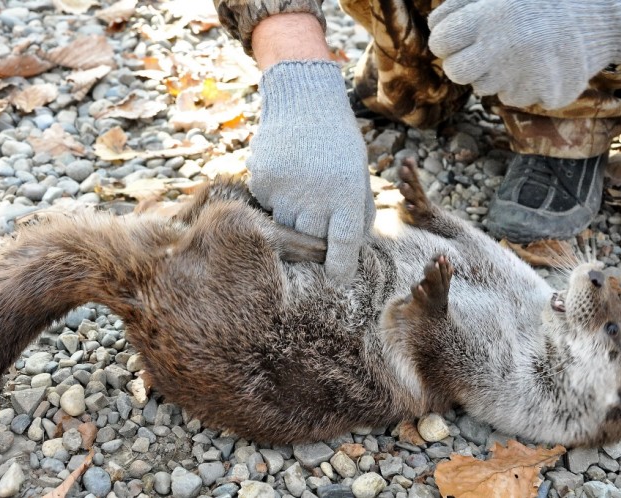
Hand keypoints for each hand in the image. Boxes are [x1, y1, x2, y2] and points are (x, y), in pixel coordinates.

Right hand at [248, 60, 375, 283]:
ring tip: (302, 187)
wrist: (303, 101)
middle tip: (316, 216)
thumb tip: (351, 249)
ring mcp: (285, 190)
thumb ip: (358, 211)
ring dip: (293, 216)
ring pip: (285, 225)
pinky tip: (286, 173)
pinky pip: (267, 205)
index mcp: (346, 194)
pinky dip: (275, 197)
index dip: (340, 267)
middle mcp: (315, 196)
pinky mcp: (261, 182)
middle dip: (314, 237)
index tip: (337, 280)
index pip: (343, 244)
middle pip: (310, 240)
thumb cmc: (338, 142)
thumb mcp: (358, 173)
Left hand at [427, 0, 620, 108]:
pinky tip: (535, 64)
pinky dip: (518, 83)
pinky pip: (511, 95)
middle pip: (456, 71)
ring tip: (516, 50)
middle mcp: (499, 49)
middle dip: (461, 62)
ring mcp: (518, 75)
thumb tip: (437, 22)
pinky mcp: (537, 94)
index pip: (440, 42)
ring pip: (482, 86)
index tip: (456, 36)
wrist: (604, 11)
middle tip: (480, 50)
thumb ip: (466, 4)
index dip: (445, 40)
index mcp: (487, 18)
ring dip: (492, 72)